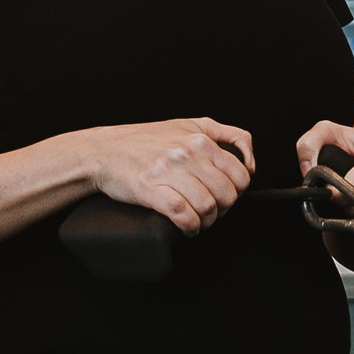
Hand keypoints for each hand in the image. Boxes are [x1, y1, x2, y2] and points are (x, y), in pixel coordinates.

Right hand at [86, 117, 254, 234]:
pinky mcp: (150, 188)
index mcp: (201, 138)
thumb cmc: (146, 140)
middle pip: (227, 194)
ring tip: (198, 222)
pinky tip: (188, 228)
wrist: (104, 150)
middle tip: (210, 212)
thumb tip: (250, 162)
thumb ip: (225, 134)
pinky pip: (183, 214)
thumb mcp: (189, 125)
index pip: (240, 175)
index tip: (222, 197)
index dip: (236, 193)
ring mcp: (168, 170)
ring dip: (206, 221)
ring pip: (207, 206)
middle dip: (222, 210)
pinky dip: (190, 227)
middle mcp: (187, 152)